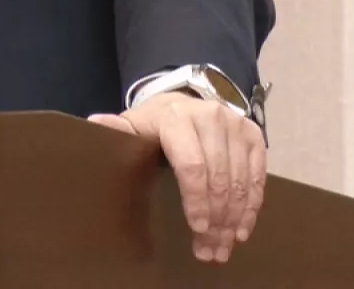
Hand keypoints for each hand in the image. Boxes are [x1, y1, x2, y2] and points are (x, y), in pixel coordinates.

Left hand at [90, 93, 265, 262]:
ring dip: (235, 217)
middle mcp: (210, 117)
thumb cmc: (154, 124)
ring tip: (225, 244)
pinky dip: (251, 204)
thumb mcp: (134, 126)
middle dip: (216, 218)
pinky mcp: (253, 133)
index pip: (192, 164)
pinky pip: (257, 175)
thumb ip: (117, 130)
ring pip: (240, 179)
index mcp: (176, 117)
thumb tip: (95, 125)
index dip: (196, 199)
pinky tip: (242, 226)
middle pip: (219, 177)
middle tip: (211, 248)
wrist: (184, 104)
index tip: (197, 228)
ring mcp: (235, 124)